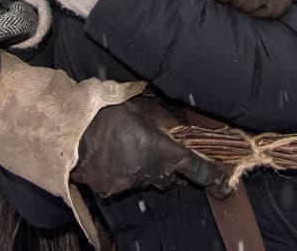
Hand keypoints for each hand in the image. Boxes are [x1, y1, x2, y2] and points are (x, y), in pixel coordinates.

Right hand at [74, 94, 229, 198]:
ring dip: (142, 168)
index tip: (223, 185)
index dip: (212, 177)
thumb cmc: (107, 112)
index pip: (197, 169)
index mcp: (163, 151)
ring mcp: (129, 183)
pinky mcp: (110, 189)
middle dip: (168, 168)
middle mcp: (151, 171)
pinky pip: (122, 183)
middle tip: (157, 151)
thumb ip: (158, 117)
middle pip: (169, 177)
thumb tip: (169, 115)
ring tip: (125, 148)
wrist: (72, 129)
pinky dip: (120, 173)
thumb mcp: (140, 107)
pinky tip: (109, 157)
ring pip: (145, 180)